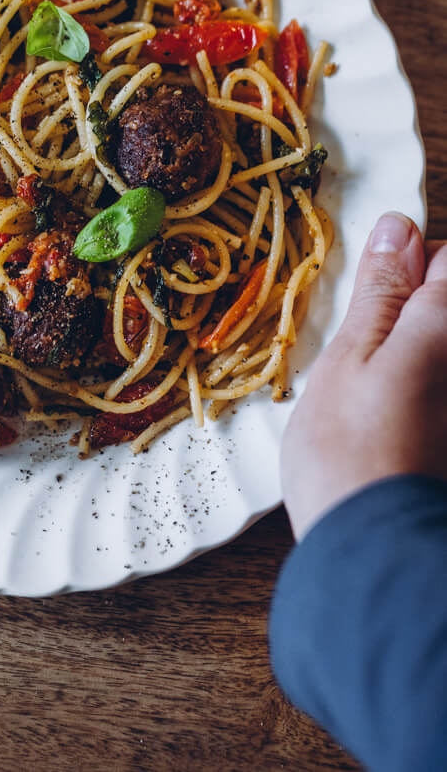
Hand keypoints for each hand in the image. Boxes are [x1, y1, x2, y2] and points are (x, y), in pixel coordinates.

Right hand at [281, 213, 446, 539]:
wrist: (377, 556)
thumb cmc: (349, 456)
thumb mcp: (348, 358)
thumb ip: (381, 292)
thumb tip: (398, 228)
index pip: (446, 259)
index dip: (406, 272)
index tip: (374, 309)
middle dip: (418, 321)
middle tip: (372, 366)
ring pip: (439, 358)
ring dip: (418, 367)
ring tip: (383, 412)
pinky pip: (435, 398)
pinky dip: (422, 405)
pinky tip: (400, 441)